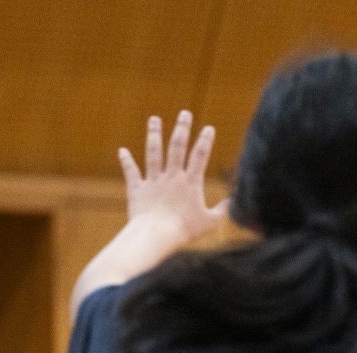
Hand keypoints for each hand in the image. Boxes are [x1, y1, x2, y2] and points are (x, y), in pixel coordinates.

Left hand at [119, 111, 228, 245]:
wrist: (156, 235)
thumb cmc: (185, 231)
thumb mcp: (210, 222)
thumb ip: (223, 210)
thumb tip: (234, 201)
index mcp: (190, 183)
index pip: (200, 156)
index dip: (205, 141)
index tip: (208, 127)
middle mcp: (171, 177)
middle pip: (177, 147)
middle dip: (182, 128)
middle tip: (184, 113)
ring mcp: (153, 181)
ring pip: (153, 153)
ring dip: (154, 134)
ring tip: (154, 119)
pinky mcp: (137, 190)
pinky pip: (131, 173)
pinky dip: (126, 161)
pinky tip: (122, 151)